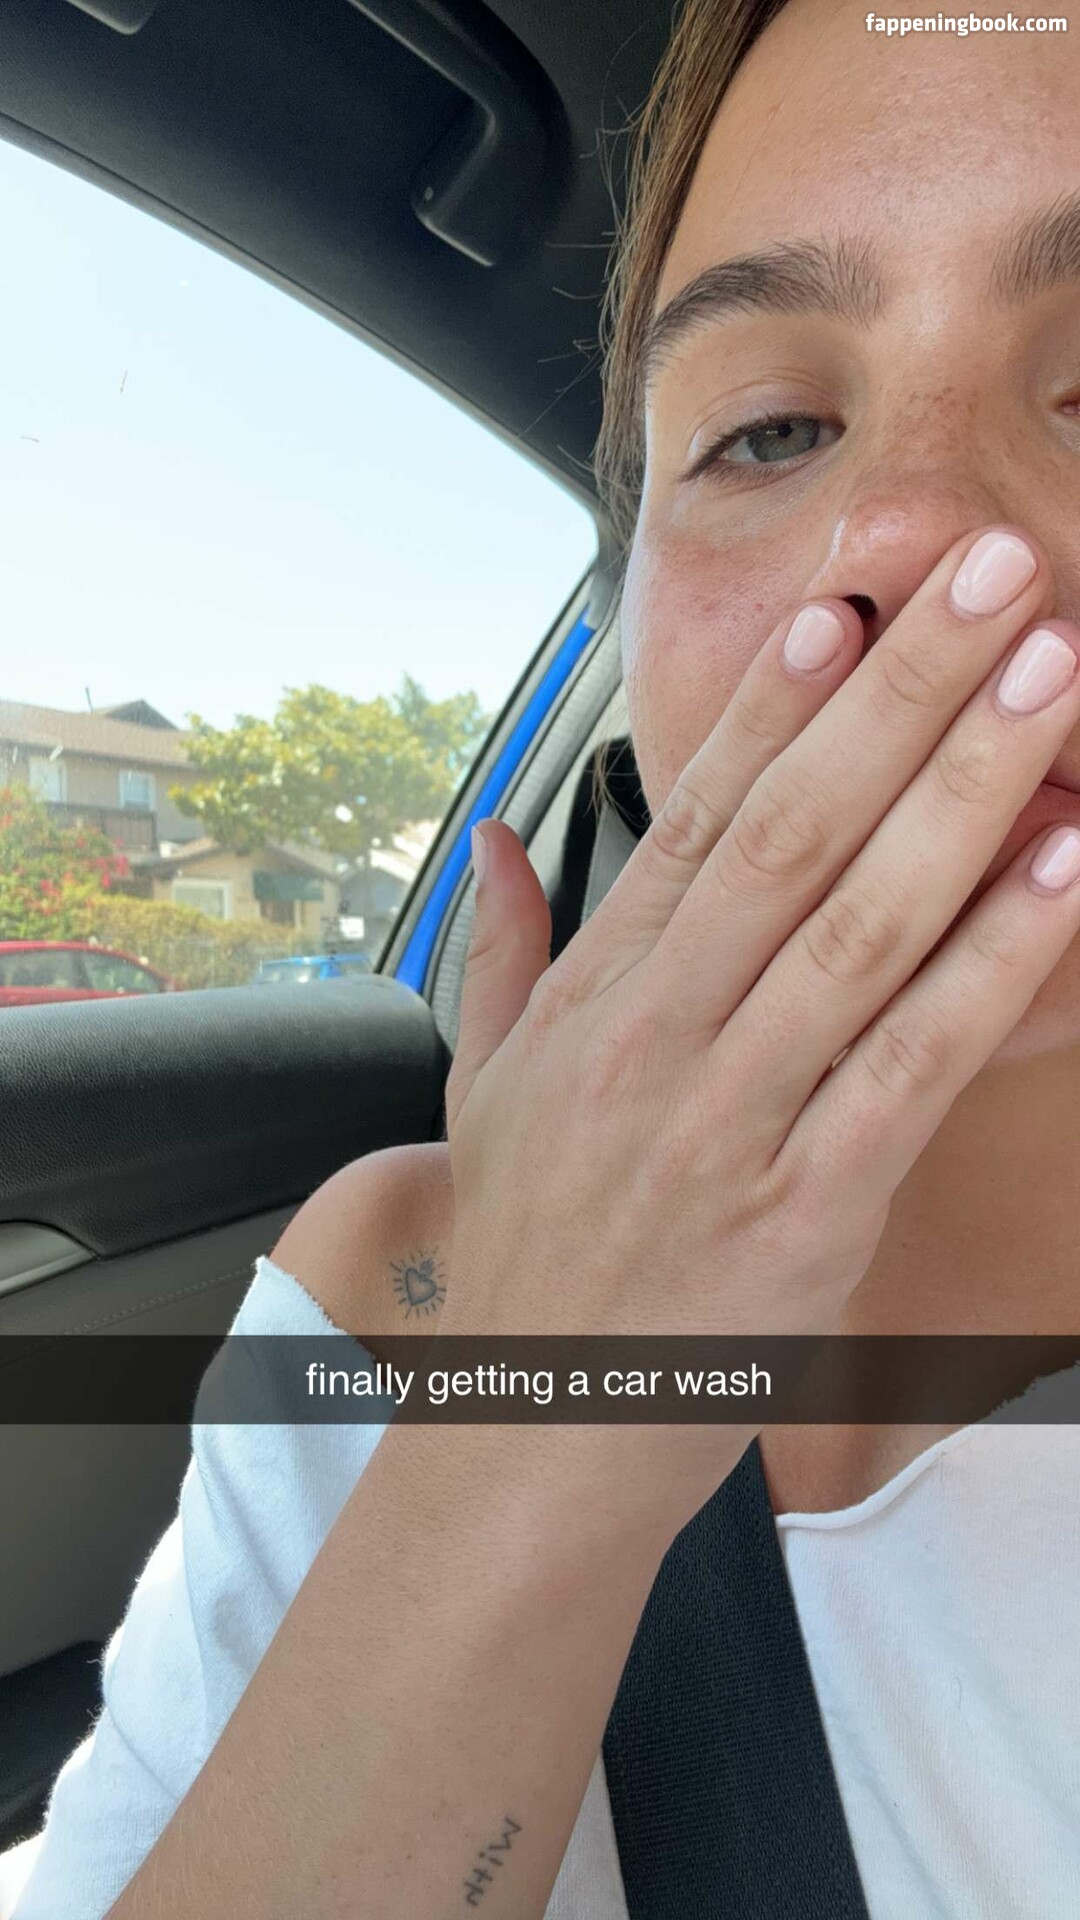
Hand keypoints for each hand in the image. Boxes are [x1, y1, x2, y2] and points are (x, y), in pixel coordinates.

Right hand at [441, 526, 1079, 1541]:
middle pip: (797, 836)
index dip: (772, 706)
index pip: (694, 821)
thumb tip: (496, 838)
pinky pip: (912, 1062)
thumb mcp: (485, 1092)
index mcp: (595, 999)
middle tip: (992, 577)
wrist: (543, 1434)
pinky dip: (991, 961)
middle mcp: (659, 1037)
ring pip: (863, 926)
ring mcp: (732, 1119)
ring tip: (1048, 678)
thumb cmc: (536, 1252)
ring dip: (965, 790)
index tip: (844, 604)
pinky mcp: (808, 1208)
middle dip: (903, 696)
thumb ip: (499, 952)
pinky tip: (1057, 869)